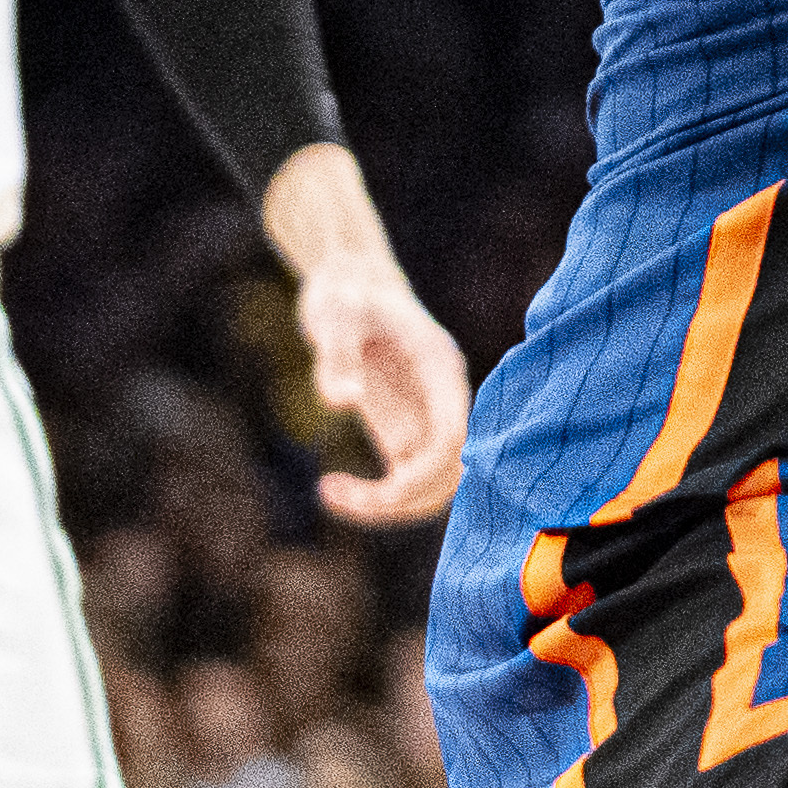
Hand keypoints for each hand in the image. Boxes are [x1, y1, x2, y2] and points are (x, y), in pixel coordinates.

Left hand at [296, 236, 470, 526]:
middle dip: (406, 497)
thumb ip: (338, 356)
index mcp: (440, 370)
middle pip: (451, 471)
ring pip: (433, 482)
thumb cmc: (345, 293)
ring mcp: (424, 415)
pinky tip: (332, 488)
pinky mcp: (402, 426)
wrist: (350, 283)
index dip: (426, 473)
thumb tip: (343, 403)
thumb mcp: (335, 315)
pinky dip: (377, 496)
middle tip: (339, 494)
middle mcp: (441, 398)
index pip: (454, 438)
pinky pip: (406, 477)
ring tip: (333, 493)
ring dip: (393, 503)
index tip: (379, 488)